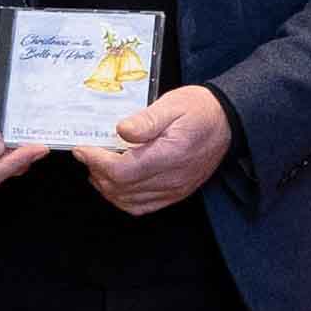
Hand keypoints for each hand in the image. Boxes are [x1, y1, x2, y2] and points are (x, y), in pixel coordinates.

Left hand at [85, 83, 234, 216]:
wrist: (227, 122)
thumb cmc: (199, 110)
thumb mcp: (172, 104)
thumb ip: (146, 120)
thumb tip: (121, 130)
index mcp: (169, 155)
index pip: (122, 170)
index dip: (96, 161)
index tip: (83, 149)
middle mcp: (172, 178)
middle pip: (121, 188)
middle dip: (97, 172)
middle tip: (87, 155)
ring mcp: (174, 190)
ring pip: (128, 201)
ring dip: (107, 188)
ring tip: (96, 168)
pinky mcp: (175, 193)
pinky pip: (142, 207)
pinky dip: (123, 199)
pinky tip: (115, 184)